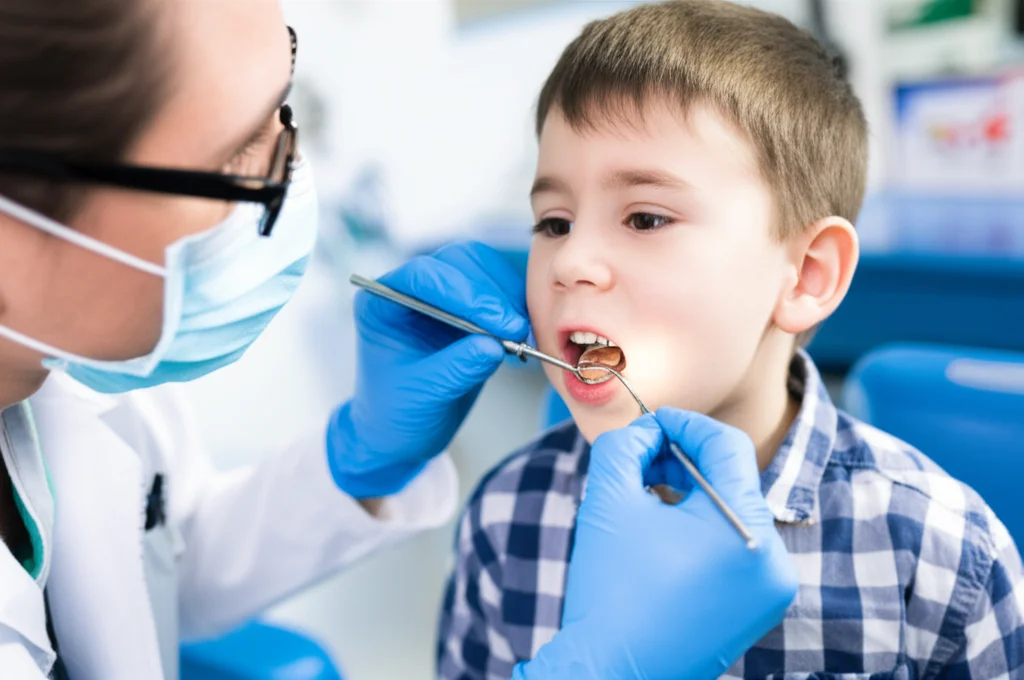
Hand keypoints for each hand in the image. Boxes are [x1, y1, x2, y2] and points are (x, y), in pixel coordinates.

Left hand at [327, 241, 528, 497]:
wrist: (401, 430)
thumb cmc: (398, 413)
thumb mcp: (425, 395)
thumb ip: (457, 368)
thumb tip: (493, 346)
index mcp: (382, 303)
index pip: (425, 277)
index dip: (466, 294)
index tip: (499, 323)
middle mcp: (409, 289)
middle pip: (457, 262)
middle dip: (490, 294)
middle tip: (515, 330)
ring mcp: (441, 292)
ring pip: (481, 268)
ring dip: (506, 296)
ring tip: (519, 334)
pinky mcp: (467, 303)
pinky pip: (497, 286)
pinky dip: (514, 303)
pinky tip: (521, 331)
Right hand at [515, 408, 797, 679]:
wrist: (609, 677)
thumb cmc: (610, 593)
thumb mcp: (609, 501)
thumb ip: (625, 446)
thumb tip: (645, 431)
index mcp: (746, 531)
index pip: (727, 446)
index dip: (684, 424)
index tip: (649, 423)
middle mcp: (772, 560)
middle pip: (731, 478)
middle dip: (681, 460)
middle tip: (637, 460)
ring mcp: (768, 590)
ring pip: (730, 511)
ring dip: (687, 492)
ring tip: (642, 496)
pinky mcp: (754, 609)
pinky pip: (732, 546)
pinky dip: (697, 528)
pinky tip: (658, 532)